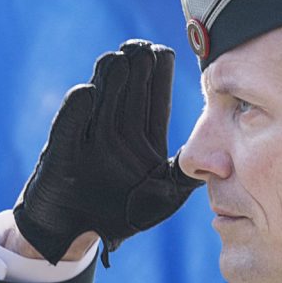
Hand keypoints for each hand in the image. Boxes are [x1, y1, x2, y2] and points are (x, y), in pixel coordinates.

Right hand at [12, 40, 198, 264]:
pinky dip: (76, 112)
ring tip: (118, 59)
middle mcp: (113, 133)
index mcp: (141, 139)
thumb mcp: (163, 197)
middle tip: (140, 47)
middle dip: (135, 70)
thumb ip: (186, 176)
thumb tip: (221, 161)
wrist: (72, 235)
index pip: (153, 101)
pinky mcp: (60, 156)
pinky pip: (68, 130)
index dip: (158, 77)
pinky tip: (86, 92)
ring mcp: (86, 141)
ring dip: (108, 82)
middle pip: (126, 96)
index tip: (163, 52)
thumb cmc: (118, 215)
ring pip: (99, 105)